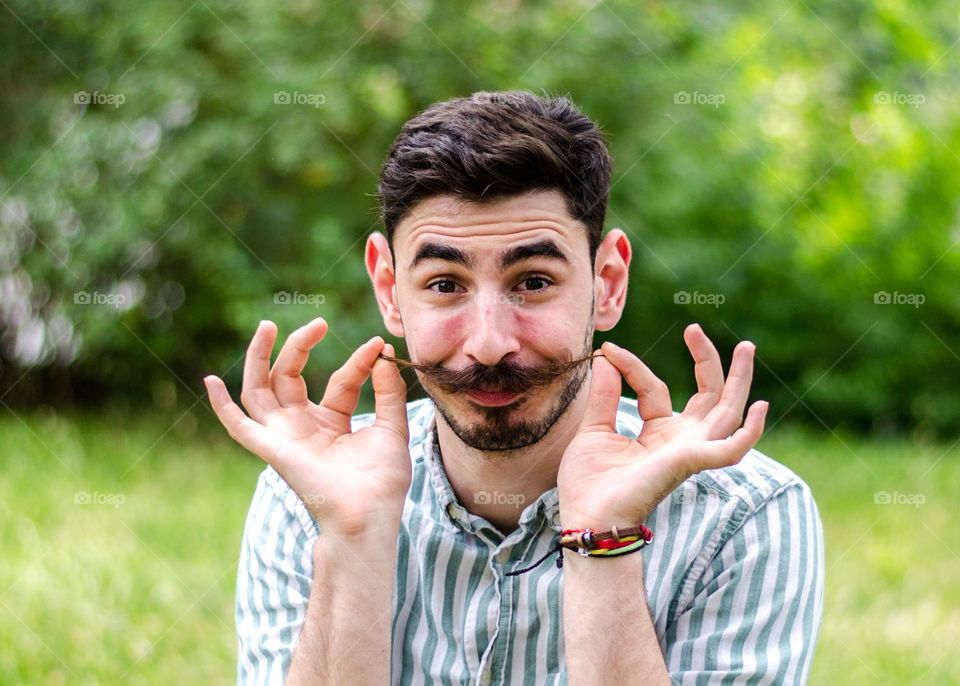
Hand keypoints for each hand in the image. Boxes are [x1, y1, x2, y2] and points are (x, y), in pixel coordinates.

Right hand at [203, 318, 410, 535]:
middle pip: (289, 377)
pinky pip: (238, 427)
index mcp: (331, 423)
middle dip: (299, 347)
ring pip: (259, 390)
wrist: (370, 513)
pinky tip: (210, 381)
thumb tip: (384, 355)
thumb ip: (388, 391)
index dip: (359, 362)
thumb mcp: (392, 427)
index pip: (339, 381)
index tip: (378, 345)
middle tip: (318, 323)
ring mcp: (285, 436)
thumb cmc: (382, 481)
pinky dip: (221, 406)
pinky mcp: (272, 448)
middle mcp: (303, 427)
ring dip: (258, 358)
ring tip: (267, 327)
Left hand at [557, 323, 767, 529]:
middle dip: (711, 362)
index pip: (657, 388)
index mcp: (659, 433)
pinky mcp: (691, 462)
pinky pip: (731, 450)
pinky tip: (760, 407)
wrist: (586, 516)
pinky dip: (749, 431)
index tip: (609, 350)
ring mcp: (689, 451)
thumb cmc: (590, 483)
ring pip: (727, 412)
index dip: (633, 366)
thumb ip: (604, 395)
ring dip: (740, 380)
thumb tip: (606, 357)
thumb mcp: (594, 429)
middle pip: (710, 396)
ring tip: (746, 347)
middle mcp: (680, 441)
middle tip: (699, 329)